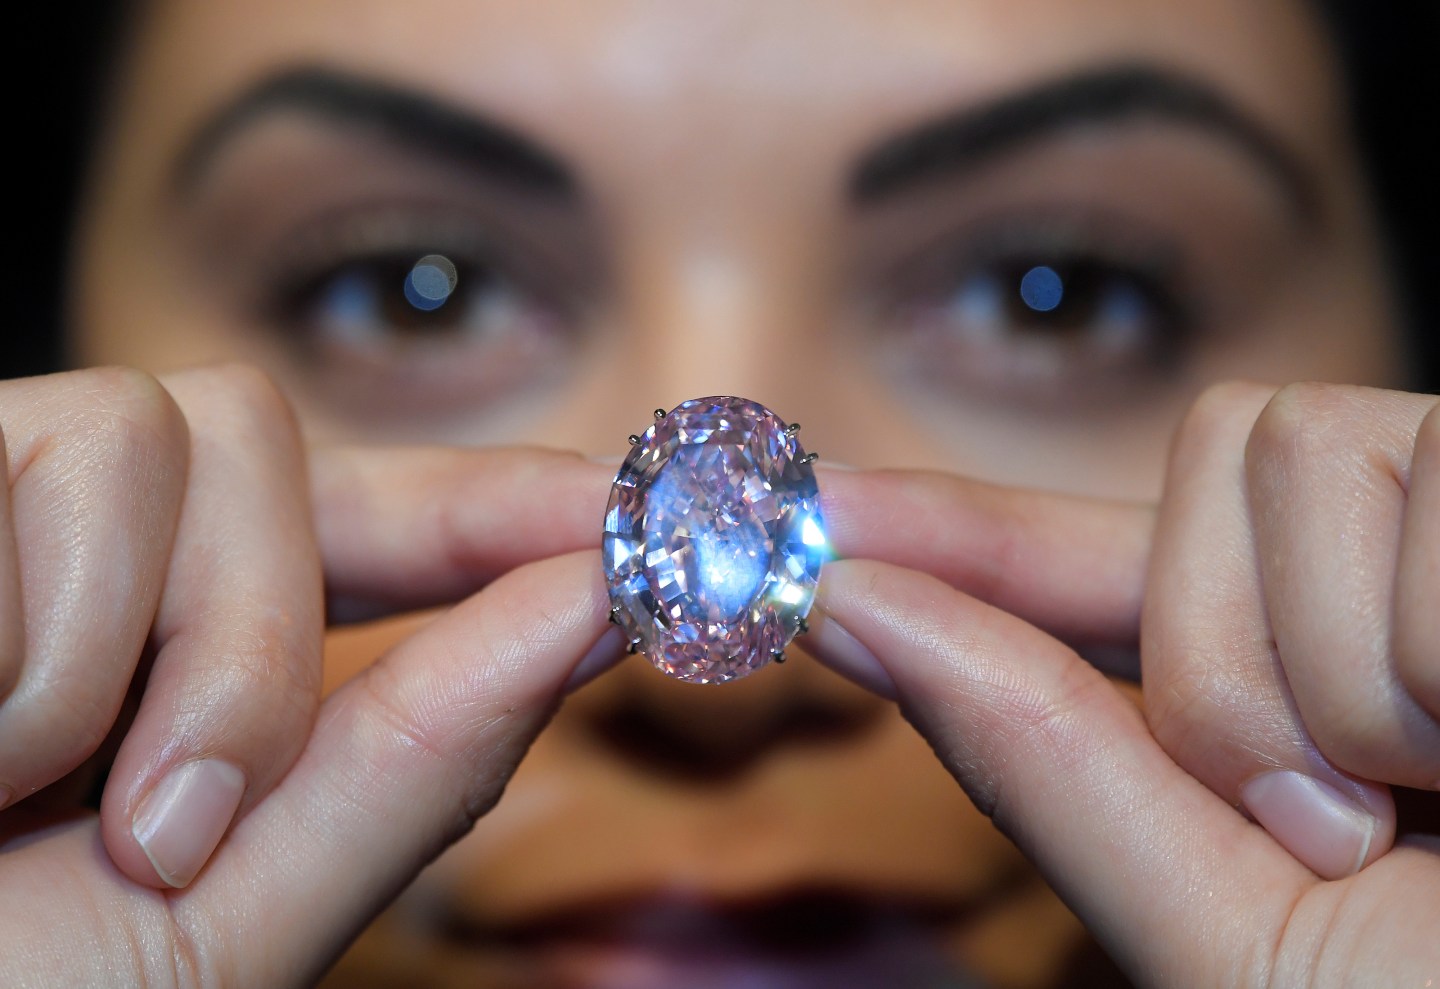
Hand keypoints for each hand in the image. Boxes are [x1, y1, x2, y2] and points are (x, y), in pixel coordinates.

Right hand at [0, 366, 623, 986]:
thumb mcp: (215, 929)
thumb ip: (404, 770)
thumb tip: (593, 607)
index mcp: (169, 660)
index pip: (366, 530)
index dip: (495, 505)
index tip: (628, 507)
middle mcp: (81, 560)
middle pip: (266, 442)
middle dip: (258, 640)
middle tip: (170, 834)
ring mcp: (5, 500)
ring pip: (169, 428)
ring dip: (124, 653)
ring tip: (10, 794)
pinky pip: (51, 450)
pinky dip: (19, 639)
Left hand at [805, 382, 1439, 984]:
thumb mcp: (1236, 935)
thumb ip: (1048, 768)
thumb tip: (847, 604)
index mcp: (1296, 686)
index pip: (1098, 565)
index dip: (958, 529)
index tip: (813, 507)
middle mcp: (1378, 576)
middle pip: (1198, 460)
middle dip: (1221, 661)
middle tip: (1340, 828)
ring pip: (1286, 443)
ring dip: (1346, 665)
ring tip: (1438, 792)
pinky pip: (1423, 459)